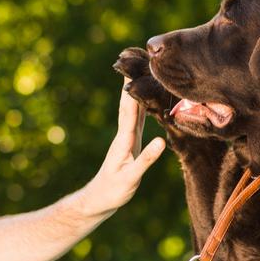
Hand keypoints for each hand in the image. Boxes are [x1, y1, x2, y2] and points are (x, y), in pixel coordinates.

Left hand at [77, 78, 167, 218]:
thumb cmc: (113, 192)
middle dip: (134, 82)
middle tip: (137, 60)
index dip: (133, 89)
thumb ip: (145, 160)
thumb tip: (160, 141)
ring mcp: (127, 139)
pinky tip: (146, 100)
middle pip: (130, 104)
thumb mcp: (130, 179)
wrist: (99, 200)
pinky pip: (138, 120)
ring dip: (137, 91)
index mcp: (125, 140)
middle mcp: (125, 135)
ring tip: (142, 73)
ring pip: (133, 110)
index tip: (137, 69)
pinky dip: (141, 107)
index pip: (130, 110)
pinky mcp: (131, 145)